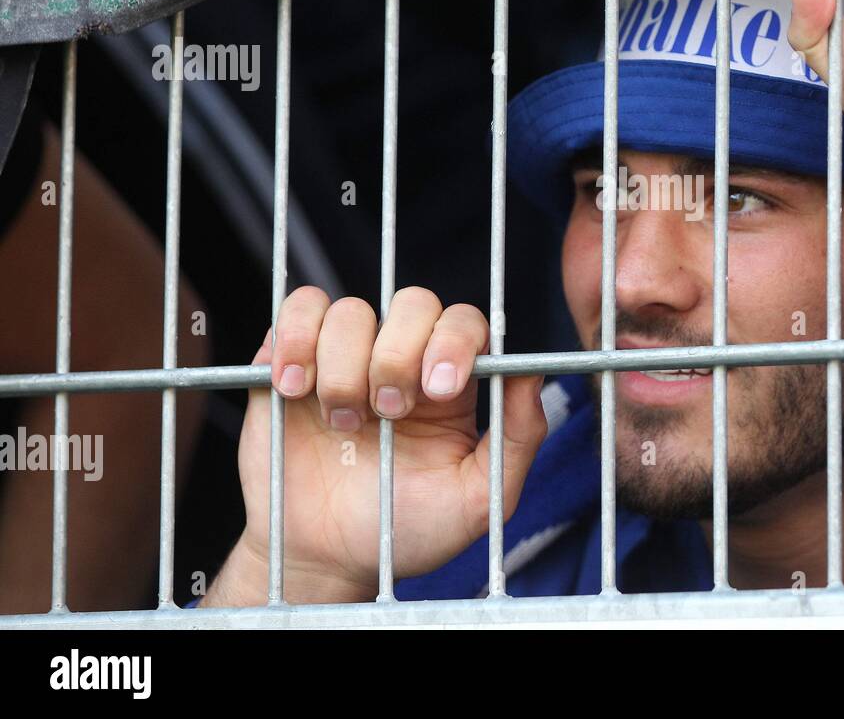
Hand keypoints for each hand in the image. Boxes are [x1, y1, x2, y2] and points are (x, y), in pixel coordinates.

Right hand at [208, 286, 545, 604]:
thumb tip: (533, 375)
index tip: (440, 389)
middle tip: (389, 412)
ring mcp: (345, 353)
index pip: (465, 324)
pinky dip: (296, 339)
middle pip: (413, 303)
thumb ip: (518, 439)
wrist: (325, 560)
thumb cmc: (405, 532)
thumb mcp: (477, 499)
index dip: (455, 342)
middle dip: (400, 354)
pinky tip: (296, 389)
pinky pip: (299, 309)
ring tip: (342, 422)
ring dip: (346, 363)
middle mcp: (401, 357)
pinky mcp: (290, 359)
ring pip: (352, 310)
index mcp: (451, 382)